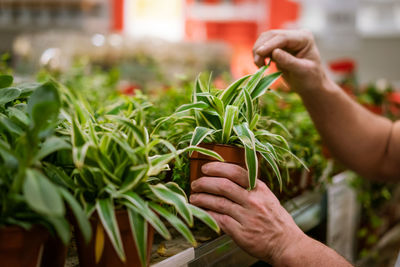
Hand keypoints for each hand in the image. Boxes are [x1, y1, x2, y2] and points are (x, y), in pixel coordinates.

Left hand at [189, 162, 304, 264]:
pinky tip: (202, 211)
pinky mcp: (241, 233)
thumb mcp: (267, 197)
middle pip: (223, 186)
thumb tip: (225, 176)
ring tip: (193, 197)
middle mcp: (253, 201)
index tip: (206, 168)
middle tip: (195, 183)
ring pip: (218, 203)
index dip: (218, 168)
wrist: (286, 244)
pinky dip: (208, 214)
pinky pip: (219, 220)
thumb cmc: (275, 219)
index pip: (236, 172)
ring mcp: (247, 217)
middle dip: (205, 183)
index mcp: (259, 189)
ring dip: (201, 198)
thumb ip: (250, 187)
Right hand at [253, 29, 326, 92]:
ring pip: (265, 40)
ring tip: (259, 65)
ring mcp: (285, 41)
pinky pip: (264, 47)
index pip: (284, 37)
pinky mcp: (278, 48)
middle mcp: (294, 36)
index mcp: (304, 38)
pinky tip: (261, 64)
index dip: (270, 44)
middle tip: (257, 63)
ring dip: (258, 51)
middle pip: (271, 35)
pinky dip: (259, 55)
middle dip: (261, 48)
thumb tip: (274, 52)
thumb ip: (289, 61)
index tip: (259, 53)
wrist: (310, 86)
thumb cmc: (310, 79)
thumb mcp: (302, 71)